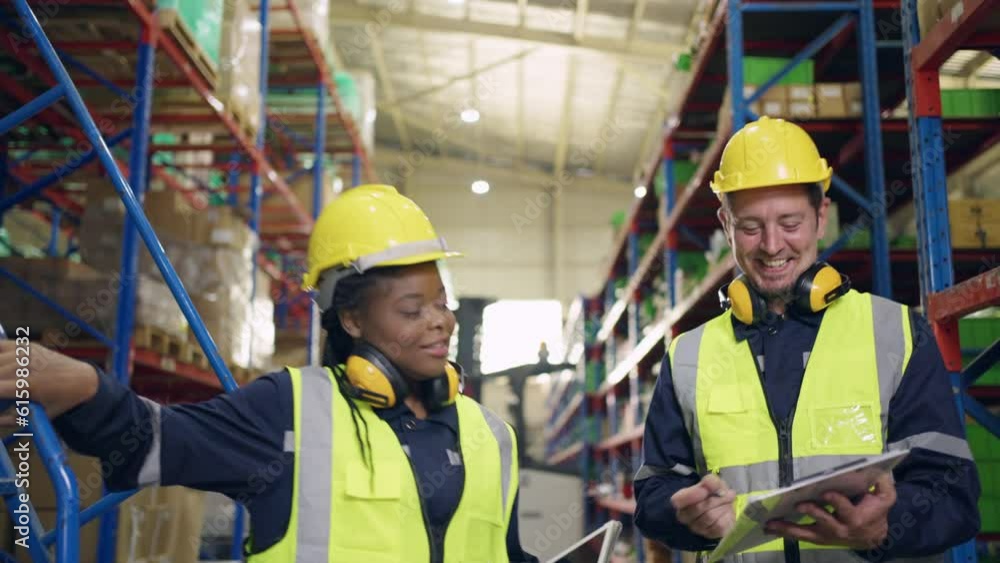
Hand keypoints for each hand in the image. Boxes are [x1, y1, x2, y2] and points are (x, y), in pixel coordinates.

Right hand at [0, 340, 99, 421]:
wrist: (81, 379)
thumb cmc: (59, 401)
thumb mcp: (39, 416)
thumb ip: (11, 419)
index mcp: (32, 384)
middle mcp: (29, 365)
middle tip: (2, 391)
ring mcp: (28, 352)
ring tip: (2, 383)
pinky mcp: (28, 345)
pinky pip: (1, 346)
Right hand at [670, 473, 736, 538]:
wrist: (721, 505)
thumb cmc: (712, 493)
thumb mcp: (711, 482)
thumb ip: (710, 481)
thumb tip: (710, 484)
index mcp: (679, 502)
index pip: (679, 501)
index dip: (693, 495)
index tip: (705, 489)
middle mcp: (684, 517)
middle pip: (699, 508)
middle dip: (717, 498)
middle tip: (728, 493)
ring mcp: (696, 528)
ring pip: (710, 517)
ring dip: (723, 507)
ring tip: (728, 501)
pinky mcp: (710, 535)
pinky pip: (719, 526)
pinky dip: (727, 516)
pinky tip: (727, 511)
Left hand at [765, 474, 895, 548]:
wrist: (873, 536)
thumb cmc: (875, 511)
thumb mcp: (886, 496)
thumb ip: (882, 483)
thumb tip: (877, 469)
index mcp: (856, 517)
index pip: (845, 509)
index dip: (836, 501)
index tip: (826, 492)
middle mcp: (840, 528)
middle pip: (824, 522)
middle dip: (813, 513)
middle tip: (800, 505)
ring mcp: (827, 535)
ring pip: (806, 533)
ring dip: (788, 528)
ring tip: (771, 523)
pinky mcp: (818, 538)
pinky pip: (800, 536)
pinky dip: (784, 532)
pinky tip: (769, 527)